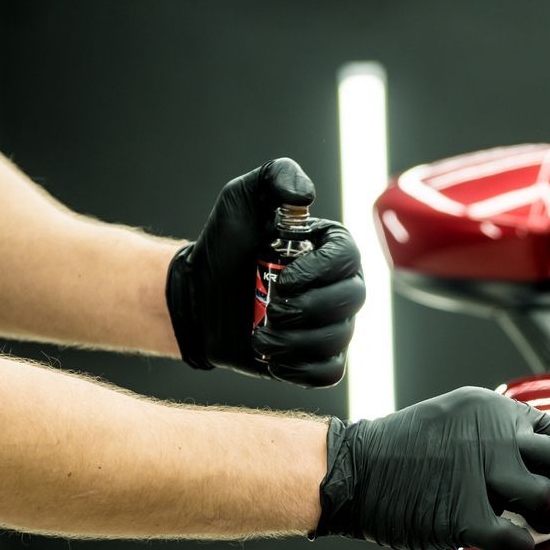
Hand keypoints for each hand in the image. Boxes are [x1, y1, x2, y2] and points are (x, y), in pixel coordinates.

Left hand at [165, 157, 364, 385]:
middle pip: (351, 301)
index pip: (349, 257)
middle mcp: (339, 286)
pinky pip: (328, 372)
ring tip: (260, 335)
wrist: (198, 296)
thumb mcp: (242, 198)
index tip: (283, 278)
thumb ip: (276, 177)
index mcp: (330, 248)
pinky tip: (273, 358)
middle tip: (271, 308)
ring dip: (295, 341)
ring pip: (338, 339)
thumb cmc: (223, 246)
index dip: (320, 272)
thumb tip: (306, 195)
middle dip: (308, 309)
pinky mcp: (316, 359)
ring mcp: (331, 325)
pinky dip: (301, 369)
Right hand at [312, 387, 549, 549]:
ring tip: (540, 529)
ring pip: (548, 500)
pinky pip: (518, 540)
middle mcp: (494, 436)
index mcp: (494, 410)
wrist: (351, 470)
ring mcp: (481, 474)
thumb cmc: (400, 451)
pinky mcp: (465, 515)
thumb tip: (544, 464)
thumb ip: (498, 437)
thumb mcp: (455, 421)